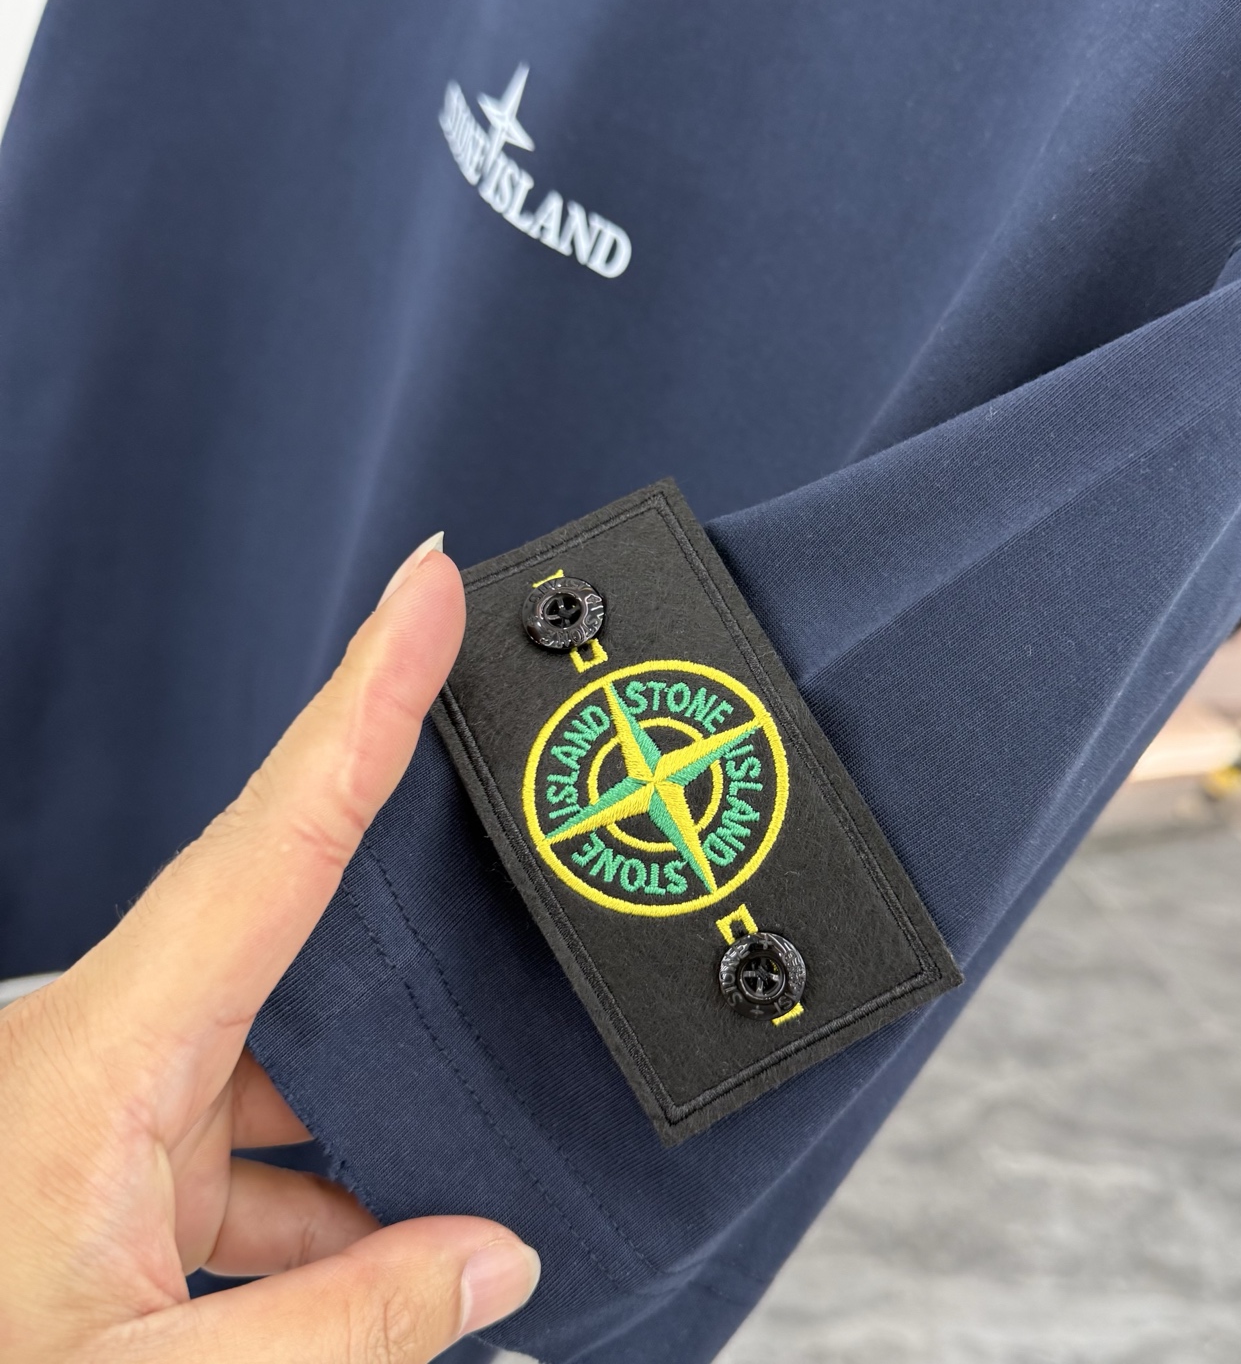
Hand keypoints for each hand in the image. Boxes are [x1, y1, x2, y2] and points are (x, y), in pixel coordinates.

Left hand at [0, 537, 539, 1362]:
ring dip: (369, 1102)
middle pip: (293, 914)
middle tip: (504, 837)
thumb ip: (346, 1325)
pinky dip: (319, 1181)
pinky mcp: (107, 1152)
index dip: (365, 699)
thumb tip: (498, 1258)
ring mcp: (105, 1097)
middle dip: (410, 889)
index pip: (276, 837)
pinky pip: (244, 1125)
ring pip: (280, 1044)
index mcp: (99, 1059)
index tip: (426, 587)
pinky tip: (375, 1245)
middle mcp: (102, 1048)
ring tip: (456, 1169)